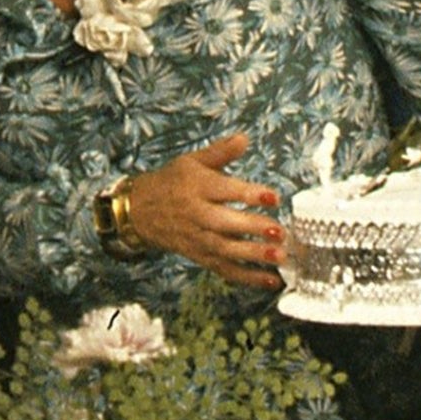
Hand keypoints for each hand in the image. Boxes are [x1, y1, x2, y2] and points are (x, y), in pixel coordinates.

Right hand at [120, 133, 283, 289]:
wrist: (140, 211)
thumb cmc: (173, 183)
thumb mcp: (192, 161)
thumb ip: (220, 152)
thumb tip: (244, 138)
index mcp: (197, 187)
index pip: (224, 190)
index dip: (249, 194)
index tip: (273, 197)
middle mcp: (197, 214)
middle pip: (225, 223)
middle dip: (253, 228)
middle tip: (279, 232)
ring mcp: (198, 238)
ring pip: (226, 249)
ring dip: (254, 255)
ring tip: (280, 256)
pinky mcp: (200, 256)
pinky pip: (224, 269)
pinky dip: (247, 278)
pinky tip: (270, 280)